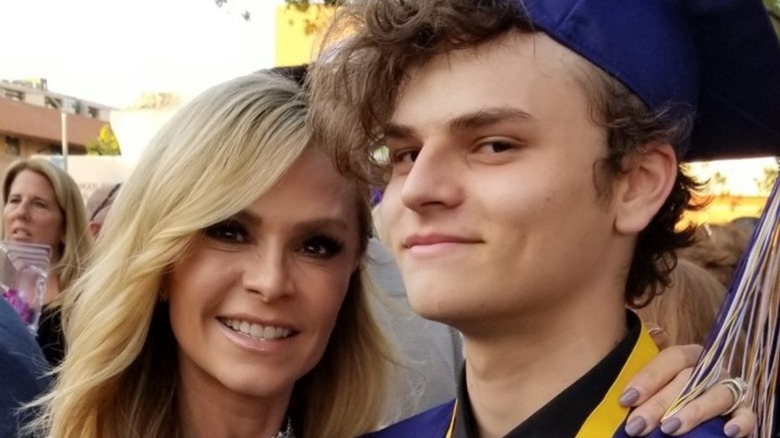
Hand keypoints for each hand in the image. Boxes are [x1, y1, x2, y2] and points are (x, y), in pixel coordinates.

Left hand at [618, 344, 755, 436]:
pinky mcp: (744, 409)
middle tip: (638, 425)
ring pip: (716, 395)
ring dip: (693, 412)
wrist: (688, 403)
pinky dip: (740, 422)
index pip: (672, 358)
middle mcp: (711, 369)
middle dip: (659, 404)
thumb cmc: (668, 390)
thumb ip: (649, 365)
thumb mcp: (656, 377)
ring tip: (669, 429)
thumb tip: (652, 332)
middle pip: (688, 380)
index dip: (648, 377)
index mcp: (689, 355)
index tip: (626, 399)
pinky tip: (727, 432)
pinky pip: (747, 414)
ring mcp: (729, 388)